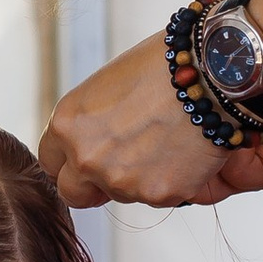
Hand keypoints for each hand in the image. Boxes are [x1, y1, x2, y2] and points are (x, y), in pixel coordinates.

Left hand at [41, 42, 262, 209]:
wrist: (213, 72)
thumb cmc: (164, 65)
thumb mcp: (108, 85)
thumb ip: (90, 121)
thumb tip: (93, 138)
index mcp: (67, 123)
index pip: (49, 162)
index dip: (68, 159)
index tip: (81, 159)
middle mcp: (87, 158)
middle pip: (74, 193)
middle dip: (91, 184)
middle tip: (119, 164)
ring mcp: (122, 181)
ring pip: (120, 194)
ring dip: (135, 178)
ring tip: (164, 141)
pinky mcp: (159, 195)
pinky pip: (157, 196)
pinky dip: (169, 180)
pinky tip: (183, 150)